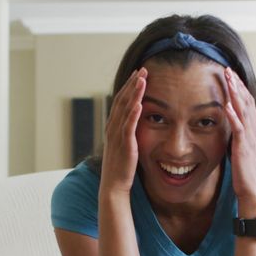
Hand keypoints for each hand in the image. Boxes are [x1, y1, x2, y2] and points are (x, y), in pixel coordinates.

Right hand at [100, 68, 145, 195]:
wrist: (113, 186)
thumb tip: (136, 122)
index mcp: (113, 126)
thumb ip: (128, 132)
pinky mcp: (124, 146)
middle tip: (142, 69)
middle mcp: (113, 128)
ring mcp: (117, 136)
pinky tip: (139, 103)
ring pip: (125, 109)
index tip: (138, 74)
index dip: (129, 86)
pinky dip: (133, 114)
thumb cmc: (121, 167)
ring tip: (142, 79)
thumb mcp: (124, 145)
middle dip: (132, 84)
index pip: (120, 101)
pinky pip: (128, 127)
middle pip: (122, 100)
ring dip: (133, 93)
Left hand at [223, 68, 255, 213]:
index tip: (230, 75)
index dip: (239, 88)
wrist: (252, 191)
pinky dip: (233, 115)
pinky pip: (239, 129)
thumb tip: (228, 126)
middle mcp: (253, 131)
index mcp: (252, 131)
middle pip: (246, 102)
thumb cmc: (244, 173)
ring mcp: (250, 139)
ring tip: (228, 79)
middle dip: (237, 85)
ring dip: (235, 94)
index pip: (247, 104)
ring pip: (243, 111)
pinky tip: (226, 105)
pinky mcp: (243, 148)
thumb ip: (237, 136)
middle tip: (228, 69)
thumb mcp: (240, 149)